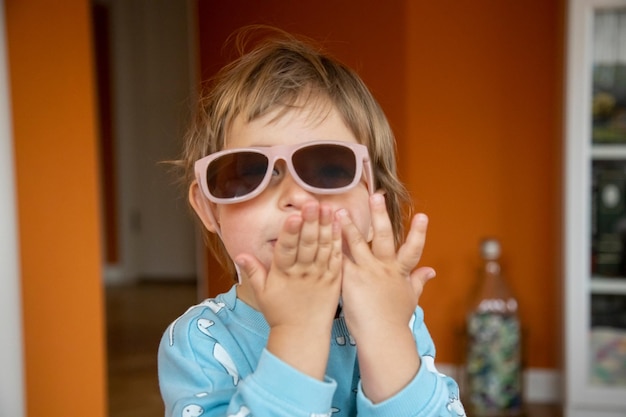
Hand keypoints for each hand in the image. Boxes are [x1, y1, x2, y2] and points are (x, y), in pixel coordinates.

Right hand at [235, 201, 341, 378]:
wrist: (302, 335)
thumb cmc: (280, 313)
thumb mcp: (261, 293)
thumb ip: (252, 271)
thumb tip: (239, 254)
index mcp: (283, 274)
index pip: (286, 249)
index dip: (289, 233)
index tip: (293, 216)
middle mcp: (303, 273)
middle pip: (307, 244)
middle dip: (310, 223)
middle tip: (313, 203)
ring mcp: (320, 275)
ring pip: (323, 248)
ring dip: (326, 226)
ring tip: (327, 207)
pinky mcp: (334, 279)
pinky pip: (336, 257)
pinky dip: (337, 241)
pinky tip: (339, 224)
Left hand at [337, 193, 434, 400]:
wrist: (382, 337)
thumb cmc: (396, 321)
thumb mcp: (411, 299)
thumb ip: (418, 281)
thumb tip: (432, 271)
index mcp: (399, 272)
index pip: (412, 248)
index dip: (418, 232)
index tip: (422, 214)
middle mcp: (384, 268)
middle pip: (384, 237)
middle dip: (380, 216)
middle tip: (377, 196)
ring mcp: (367, 272)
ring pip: (358, 244)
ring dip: (348, 226)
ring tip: (340, 209)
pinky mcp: (350, 280)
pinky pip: (339, 259)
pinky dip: (331, 247)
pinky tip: (323, 236)